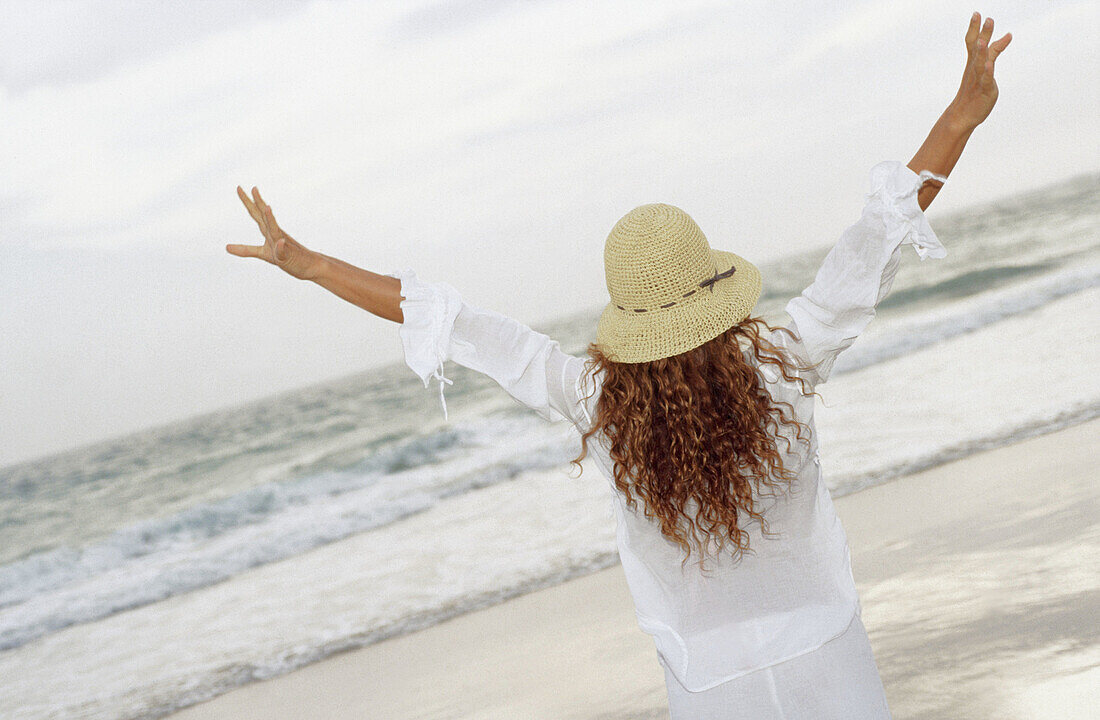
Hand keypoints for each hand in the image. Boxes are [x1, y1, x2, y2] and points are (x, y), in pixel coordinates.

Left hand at [227, 187, 321, 280]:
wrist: (308, 265)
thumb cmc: (285, 257)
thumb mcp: (263, 253)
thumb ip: (245, 250)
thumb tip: (226, 247)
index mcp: (268, 231)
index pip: (256, 213)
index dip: (247, 201)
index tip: (239, 188)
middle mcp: (275, 233)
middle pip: (264, 216)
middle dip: (257, 202)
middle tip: (253, 188)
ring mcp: (282, 244)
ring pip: (275, 230)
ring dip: (271, 219)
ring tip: (266, 207)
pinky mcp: (288, 256)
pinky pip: (284, 251)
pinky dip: (282, 247)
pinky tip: (281, 242)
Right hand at [949, 12, 1011, 129]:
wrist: (963, 115)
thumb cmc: (975, 90)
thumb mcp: (987, 66)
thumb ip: (995, 49)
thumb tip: (1008, 34)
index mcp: (973, 62)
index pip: (972, 42)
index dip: (974, 28)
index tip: (976, 14)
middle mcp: (974, 68)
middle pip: (977, 49)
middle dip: (981, 34)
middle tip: (985, 19)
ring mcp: (978, 79)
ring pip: (980, 64)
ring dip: (981, 52)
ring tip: (982, 41)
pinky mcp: (984, 90)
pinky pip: (986, 80)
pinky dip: (987, 72)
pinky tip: (988, 64)